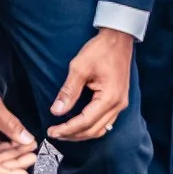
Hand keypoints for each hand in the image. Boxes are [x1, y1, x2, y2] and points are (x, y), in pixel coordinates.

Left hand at [48, 26, 134, 141]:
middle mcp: (118, 105)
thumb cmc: (100, 50)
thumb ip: (68, 91)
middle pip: (93, 130)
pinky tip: (78, 124)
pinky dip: (91, 126)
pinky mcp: (119, 100)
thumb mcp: (79, 67)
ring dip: (82, 133)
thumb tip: (56, 111)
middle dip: (73, 134)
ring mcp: (121, 104)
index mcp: (109, 98)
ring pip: (101, 128)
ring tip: (64, 132)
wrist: (118, 38)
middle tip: (54, 133)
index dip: (67, 129)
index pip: (85, 122)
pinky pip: (105, 121)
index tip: (51, 131)